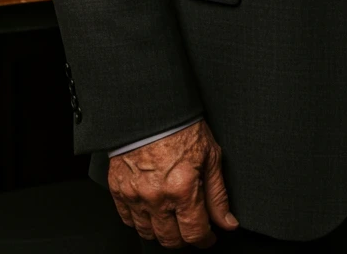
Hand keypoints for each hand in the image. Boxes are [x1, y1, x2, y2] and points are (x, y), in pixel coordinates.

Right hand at [108, 119, 238, 247]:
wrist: (151, 107)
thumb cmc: (182, 126)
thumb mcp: (210, 155)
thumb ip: (218, 194)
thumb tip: (228, 222)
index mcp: (182, 188)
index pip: (194, 233)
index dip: (205, 239)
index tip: (209, 237)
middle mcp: (157, 196)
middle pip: (170, 239)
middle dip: (185, 238)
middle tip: (192, 227)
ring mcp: (134, 195)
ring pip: (148, 233)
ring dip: (163, 232)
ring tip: (173, 219)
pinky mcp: (118, 190)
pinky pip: (128, 220)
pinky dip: (141, 221)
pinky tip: (152, 211)